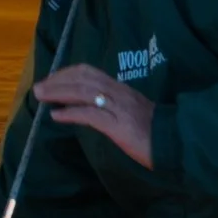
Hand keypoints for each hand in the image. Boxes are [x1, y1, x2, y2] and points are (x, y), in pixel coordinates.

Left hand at [35, 65, 154, 166]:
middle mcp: (119, 93)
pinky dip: (70, 113)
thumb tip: (90, 106)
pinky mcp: (118, 126)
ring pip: (83, 92)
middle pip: (83, 78)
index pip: (90, 72)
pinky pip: (90, 115)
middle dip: (58, 80)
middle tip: (39, 87)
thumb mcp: (132, 111)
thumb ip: (113, 105)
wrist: (177, 145)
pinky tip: (56, 116)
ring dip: (58, 93)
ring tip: (41, 97)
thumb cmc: (155, 131)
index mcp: (122, 88)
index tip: (52, 78)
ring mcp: (118, 108)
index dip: (68, 73)